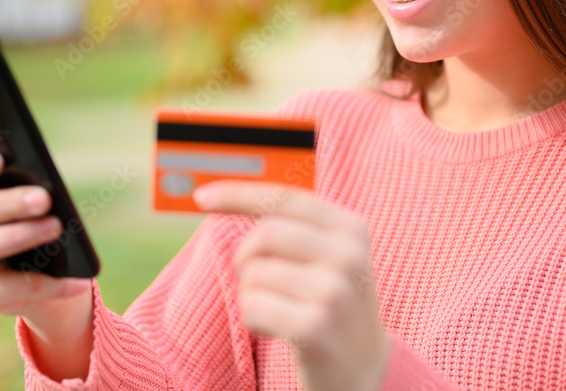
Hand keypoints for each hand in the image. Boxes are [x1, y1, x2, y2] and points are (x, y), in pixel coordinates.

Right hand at [0, 147, 93, 379]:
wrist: (39, 274)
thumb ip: (32, 192)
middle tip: (44, 198)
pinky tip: (78, 281)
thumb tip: (51, 192)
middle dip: (8, 203)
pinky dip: (49, 285)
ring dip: (20, 236)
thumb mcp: (32, 204)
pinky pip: (8, 289)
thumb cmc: (32, 222)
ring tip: (56, 228)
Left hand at [194, 181, 392, 390]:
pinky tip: (274, 331)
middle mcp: (349, 255)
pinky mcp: (317, 325)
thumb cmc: (331, 306)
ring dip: (251, 296)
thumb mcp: (329, 258)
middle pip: (265, 234)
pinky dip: (252, 320)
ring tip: (276, 312)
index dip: (239, 194)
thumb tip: (219, 195)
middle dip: (246, 259)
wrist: (365, 371)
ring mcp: (336, 290)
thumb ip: (293, 225)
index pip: (285, 198)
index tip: (200, 198)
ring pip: (255, 273)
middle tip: (258, 285)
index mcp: (351, 230)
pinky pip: (253, 306)